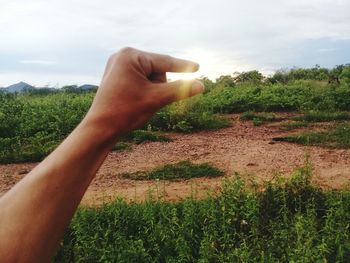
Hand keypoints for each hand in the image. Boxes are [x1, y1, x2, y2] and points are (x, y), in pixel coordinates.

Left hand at [86, 47, 203, 135]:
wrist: (100, 128)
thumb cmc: (125, 111)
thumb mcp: (156, 98)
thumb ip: (180, 89)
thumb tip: (201, 85)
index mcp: (130, 55)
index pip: (164, 61)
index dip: (183, 67)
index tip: (198, 67)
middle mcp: (123, 56)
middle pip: (157, 71)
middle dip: (159, 87)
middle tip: (146, 101)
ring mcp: (118, 66)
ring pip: (150, 78)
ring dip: (152, 91)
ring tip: (139, 103)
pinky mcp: (117, 76)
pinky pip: (141, 81)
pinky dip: (145, 91)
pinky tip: (136, 102)